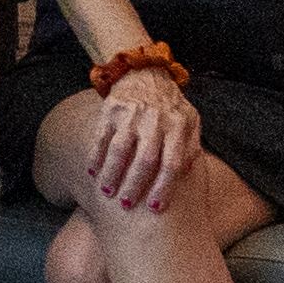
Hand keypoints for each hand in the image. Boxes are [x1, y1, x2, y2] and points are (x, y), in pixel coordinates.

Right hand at [80, 69, 202, 211]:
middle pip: (144, 160)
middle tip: (126, 205)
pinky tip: (93, 172)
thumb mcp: (190, 122)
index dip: (163, 187)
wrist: (145, 73)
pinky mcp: (110, 108)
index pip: (171, 162)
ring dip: (112, 174)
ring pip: (119, 149)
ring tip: (107, 192)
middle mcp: (154, 119)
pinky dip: (95, 156)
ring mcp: (131, 113)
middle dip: (134, 185)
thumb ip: (191, 148)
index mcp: (178, 125)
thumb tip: (184, 174)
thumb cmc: (171, 107)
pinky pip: (100, 137)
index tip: (155, 209)